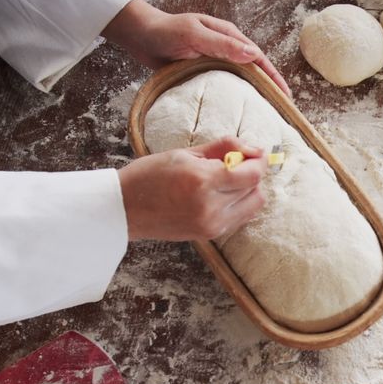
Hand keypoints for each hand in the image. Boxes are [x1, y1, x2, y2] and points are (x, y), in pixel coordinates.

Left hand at [103, 0, 291, 96]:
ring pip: (240, 80)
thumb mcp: (194, 35)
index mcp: (229, 36)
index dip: (274, 77)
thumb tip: (253, 54)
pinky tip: (236, 112)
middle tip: (280, 111)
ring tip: (263, 115)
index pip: (258, 58)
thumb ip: (222, 44)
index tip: (285, 96)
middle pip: (254, 70)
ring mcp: (215, 61)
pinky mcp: (203, 72)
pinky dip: (233, 98)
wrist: (140, 35)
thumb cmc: (166, 32)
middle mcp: (226, 48)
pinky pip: (223, 86)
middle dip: (269, 88)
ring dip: (252, 95)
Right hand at [118, 137, 267, 240]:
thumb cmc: (149, 175)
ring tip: (225, 180)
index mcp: (203, 182)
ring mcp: (211, 225)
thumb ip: (223, 148)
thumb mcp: (185, 153)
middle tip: (235, 163)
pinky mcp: (209, 235)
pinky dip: (238, 204)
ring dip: (247, 190)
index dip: (258, 161)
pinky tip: (219, 195)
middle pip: (256, 190)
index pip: (252, 175)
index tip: (255, 152)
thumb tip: (254, 148)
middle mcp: (211, 207)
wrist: (123, 209)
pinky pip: (240, 217)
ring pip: (253, 206)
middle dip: (252, 174)